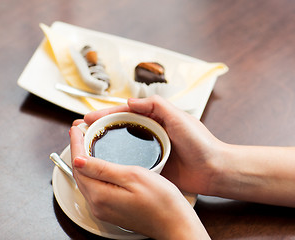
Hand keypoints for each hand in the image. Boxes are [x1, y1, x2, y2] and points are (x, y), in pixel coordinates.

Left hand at [70, 126, 209, 238]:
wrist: (175, 224)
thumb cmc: (161, 201)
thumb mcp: (133, 177)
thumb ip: (103, 169)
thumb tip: (78, 159)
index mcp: (100, 195)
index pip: (78, 165)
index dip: (76, 144)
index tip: (76, 128)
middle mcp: (98, 206)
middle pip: (80, 174)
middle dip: (78, 151)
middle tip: (81, 132)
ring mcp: (104, 210)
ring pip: (87, 181)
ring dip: (85, 162)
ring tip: (89, 144)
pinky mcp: (113, 211)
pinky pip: (96, 189)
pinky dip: (94, 174)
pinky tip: (101, 165)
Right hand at [82, 95, 223, 194]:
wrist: (213, 170)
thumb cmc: (200, 143)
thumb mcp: (180, 117)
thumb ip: (157, 106)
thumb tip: (131, 101)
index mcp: (157, 118)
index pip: (126, 113)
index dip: (106, 114)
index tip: (89, 117)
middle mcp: (151, 132)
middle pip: (120, 128)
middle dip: (101, 128)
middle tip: (81, 131)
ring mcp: (150, 150)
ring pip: (123, 145)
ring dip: (105, 144)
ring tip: (86, 147)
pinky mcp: (152, 165)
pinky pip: (130, 162)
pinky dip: (116, 161)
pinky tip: (103, 164)